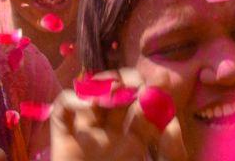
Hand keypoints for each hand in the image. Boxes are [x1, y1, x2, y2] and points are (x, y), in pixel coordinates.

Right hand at [50, 70, 186, 160]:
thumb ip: (172, 153)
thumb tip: (170, 121)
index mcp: (136, 144)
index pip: (144, 107)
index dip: (151, 93)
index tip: (158, 87)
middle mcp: (111, 136)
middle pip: (118, 95)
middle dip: (127, 82)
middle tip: (135, 84)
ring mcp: (87, 137)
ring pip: (91, 96)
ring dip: (101, 85)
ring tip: (113, 92)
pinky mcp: (63, 143)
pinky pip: (62, 110)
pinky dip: (72, 98)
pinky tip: (88, 103)